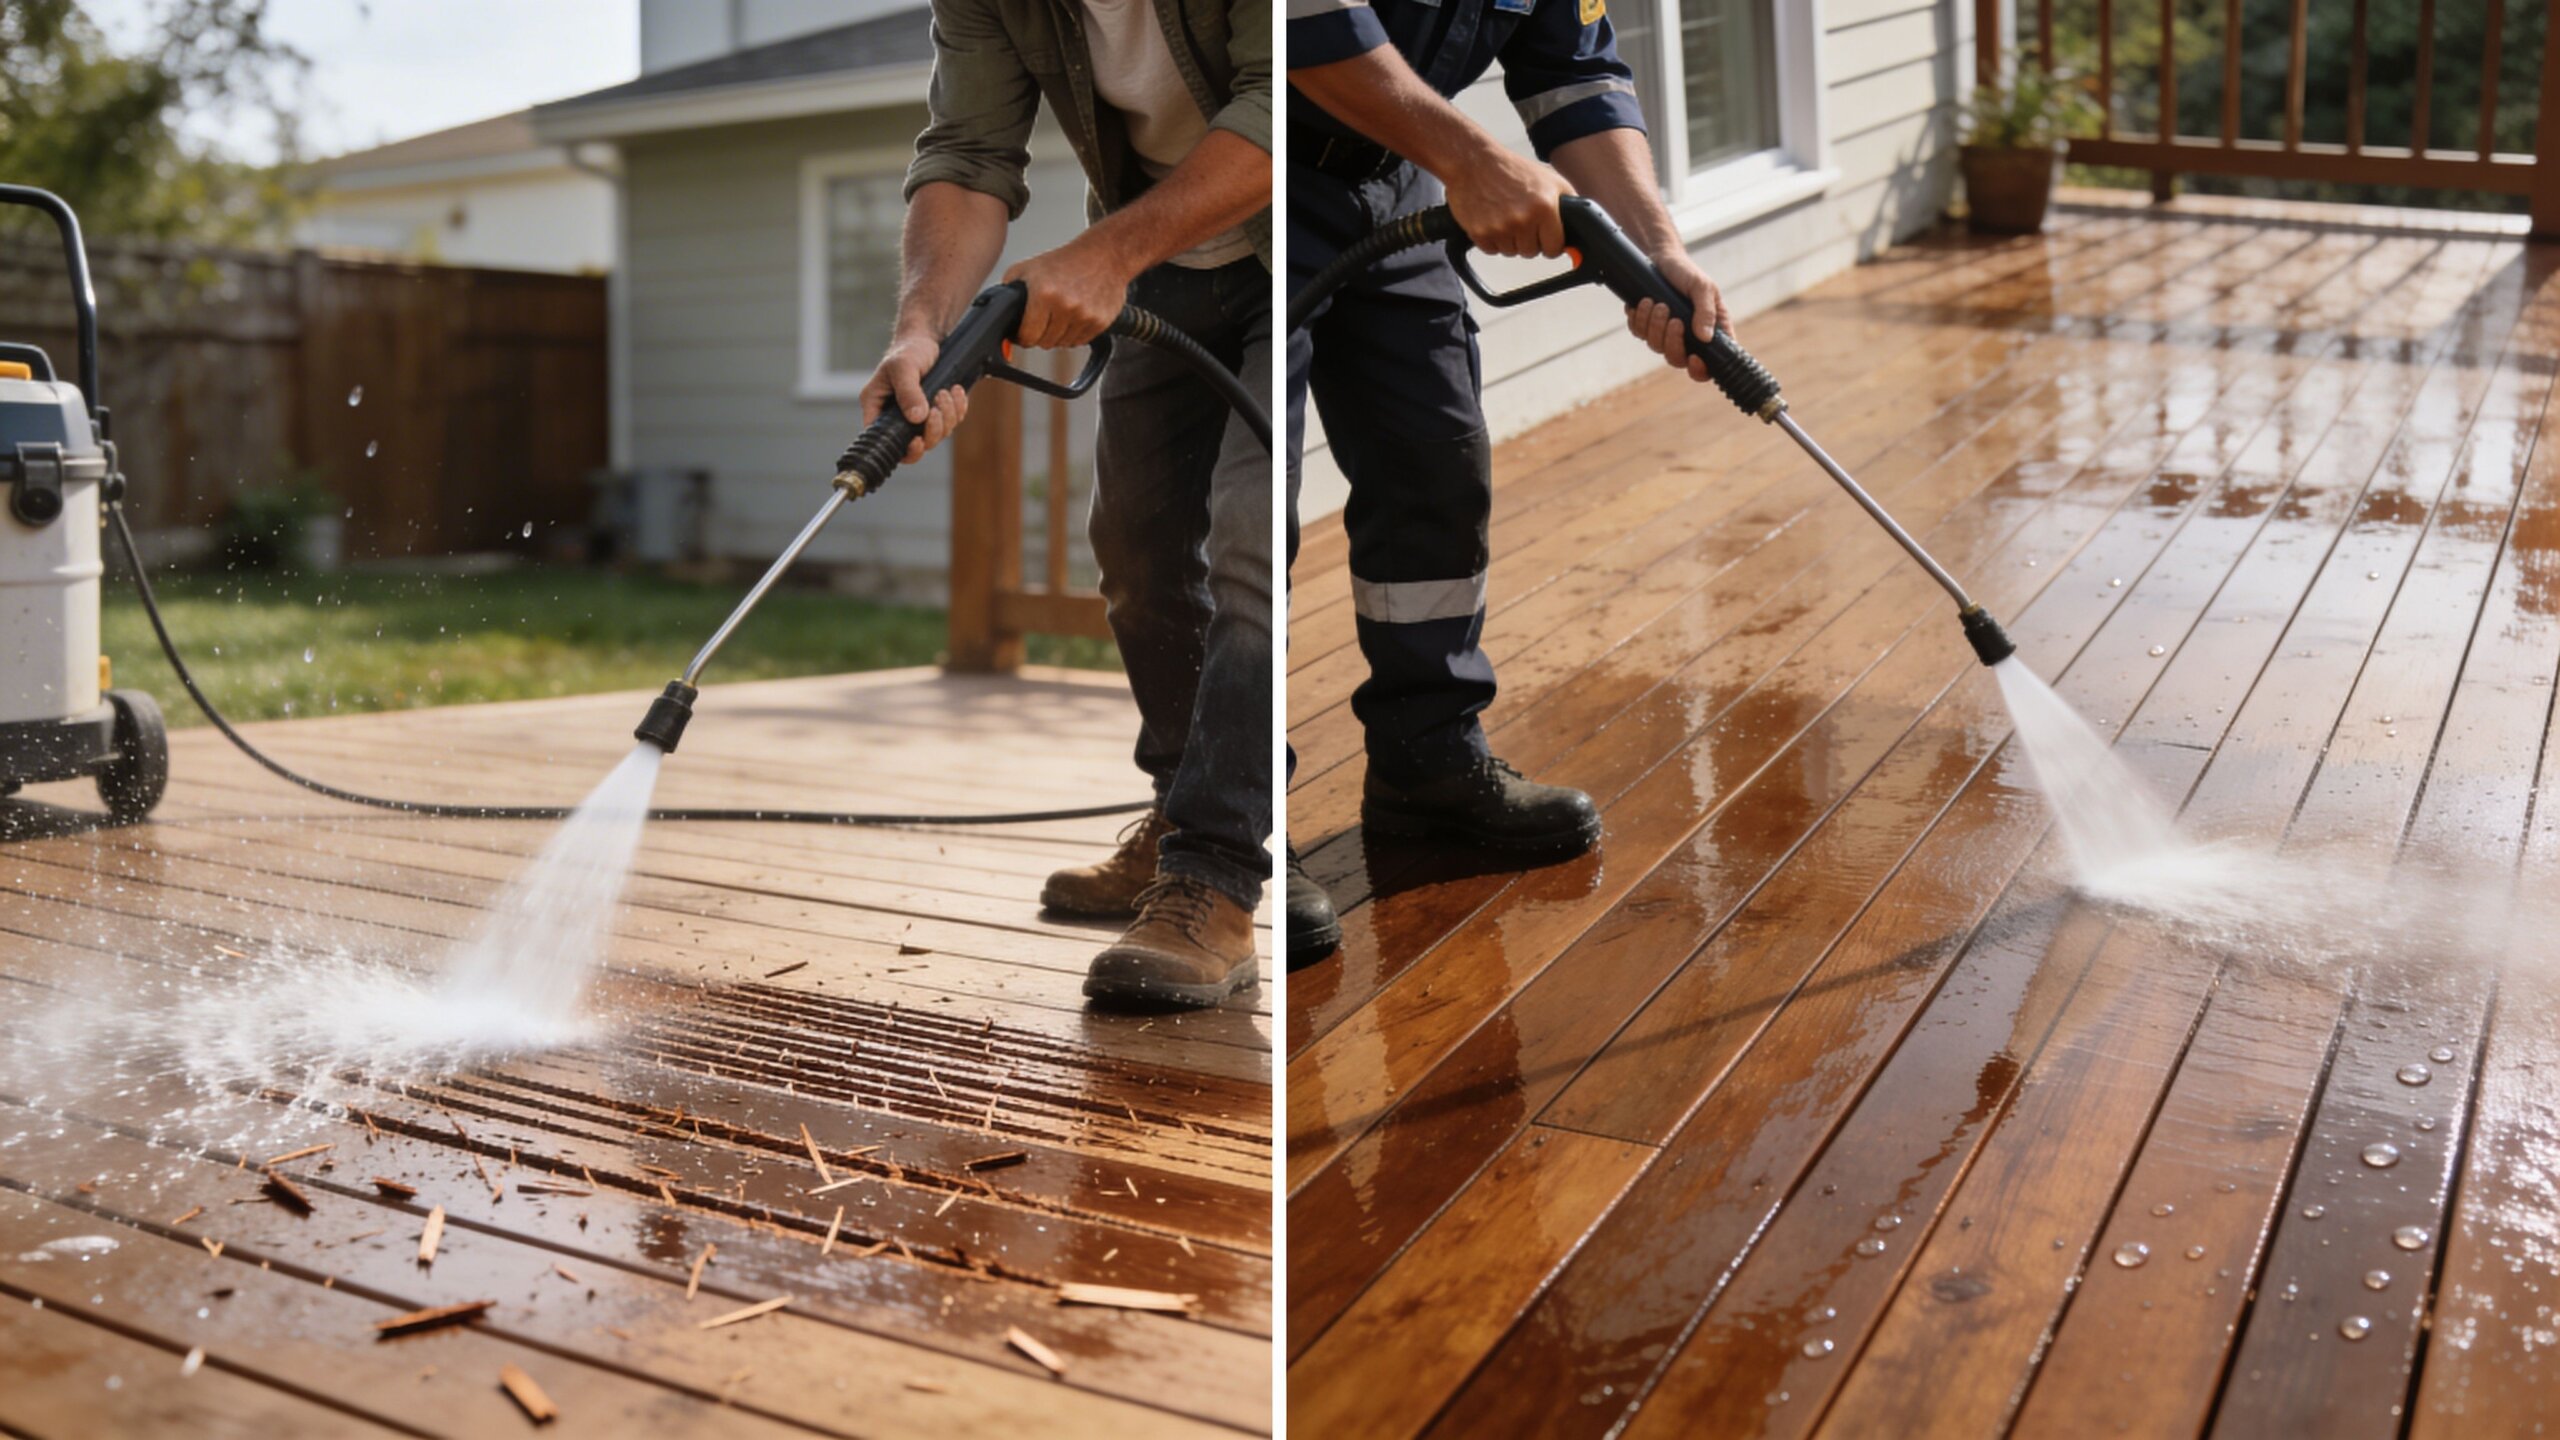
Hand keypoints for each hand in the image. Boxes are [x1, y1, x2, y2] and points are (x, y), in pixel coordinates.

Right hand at [859, 332, 969, 464]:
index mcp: (878, 409)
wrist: (927, 340)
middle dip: (933, 429)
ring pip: (938, 434)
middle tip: (937, 407)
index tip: (918, 440)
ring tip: (946, 391)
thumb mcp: (903, 367)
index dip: (904, 450)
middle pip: (918, 443)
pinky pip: (952, 422)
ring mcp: (919, 417)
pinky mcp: (938, 412)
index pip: (886, 442)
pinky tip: (955, 390)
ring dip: (947, 415)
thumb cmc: (907, 351)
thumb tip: (917, 417)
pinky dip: (957, 408)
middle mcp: (897, 417)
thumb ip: (908, 392)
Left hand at [1004, 235, 1135, 348]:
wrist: (1105, 254)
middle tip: (1042, 321)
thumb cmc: (1067, 261)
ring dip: (1058, 335)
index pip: (1028, 336)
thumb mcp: (1029, 268)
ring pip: (1063, 344)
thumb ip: (1009, 288)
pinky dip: (1075, 333)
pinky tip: (1075, 315)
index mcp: (1044, 293)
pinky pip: (1081, 341)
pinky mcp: (1101, 321)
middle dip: (1040, 335)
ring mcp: (1085, 315)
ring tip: (1060, 315)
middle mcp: (1065, 306)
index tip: (1023, 333)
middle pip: (1045, 343)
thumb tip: (998, 312)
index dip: (1022, 337)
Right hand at [1444, 149, 1572, 257]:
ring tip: (1505, 216)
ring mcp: (1500, 228)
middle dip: (1529, 240)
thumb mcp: (1550, 179)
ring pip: (1511, 252)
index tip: (1545, 236)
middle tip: (1521, 219)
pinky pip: (1491, 250)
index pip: (1554, 248)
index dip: (1550, 243)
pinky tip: (1492, 219)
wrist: (1474, 162)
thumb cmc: (1512, 170)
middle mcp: (1523, 219)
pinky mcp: (1480, 233)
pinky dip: (1492, 239)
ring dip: (1510, 240)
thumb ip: (1568, 204)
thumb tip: (1578, 229)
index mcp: (1544, 207)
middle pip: (1531, 252)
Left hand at [1626, 253, 1733, 381]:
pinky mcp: (1646, 326)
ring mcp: (1665, 333)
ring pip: (1656, 346)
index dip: (1701, 370)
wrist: (1661, 257)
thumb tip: (1706, 338)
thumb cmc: (1687, 272)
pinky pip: (1639, 333)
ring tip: (1657, 303)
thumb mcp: (1702, 287)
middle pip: (1677, 359)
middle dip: (1672, 341)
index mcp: (1710, 331)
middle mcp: (1688, 337)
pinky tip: (1643, 302)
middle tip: (1673, 319)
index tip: (1694, 359)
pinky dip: (1639, 319)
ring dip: (1654, 325)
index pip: (1710, 364)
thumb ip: (1706, 312)